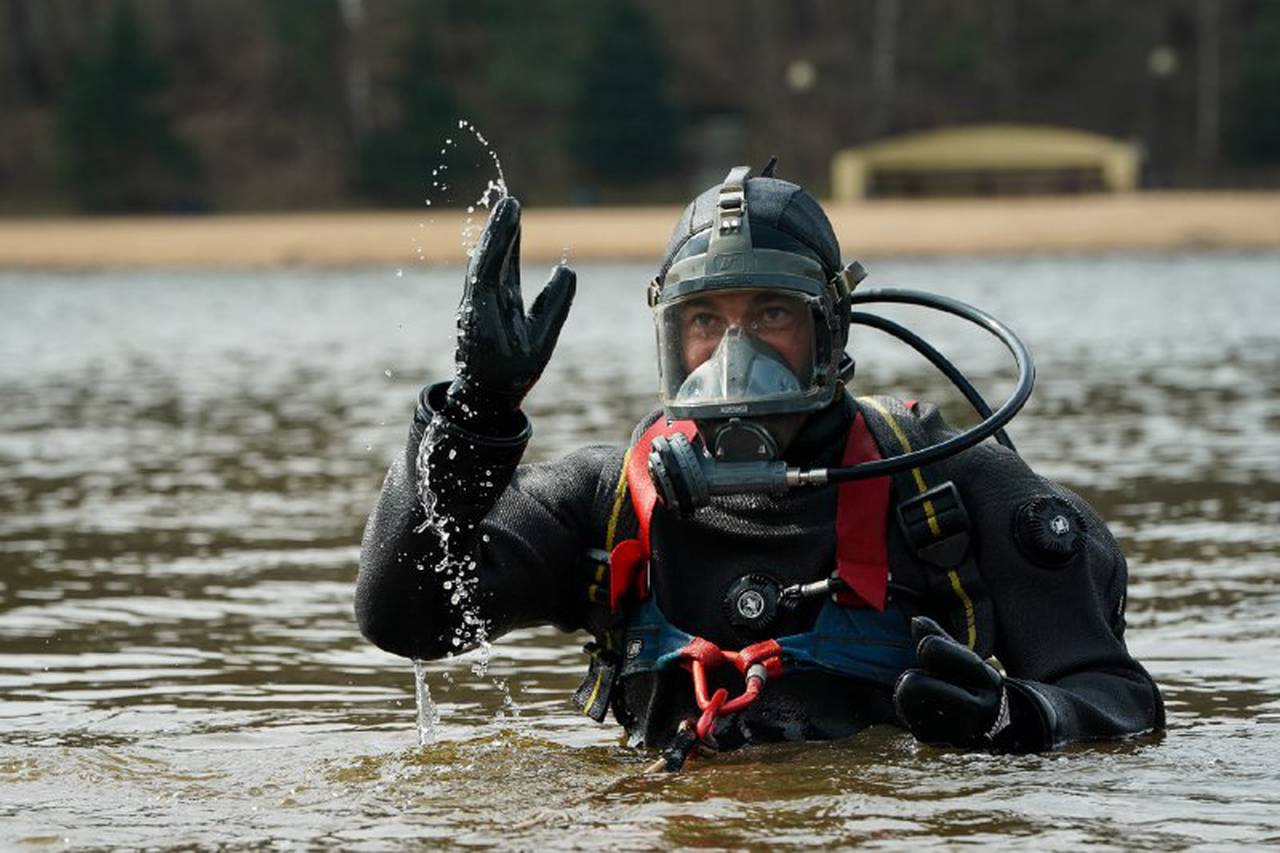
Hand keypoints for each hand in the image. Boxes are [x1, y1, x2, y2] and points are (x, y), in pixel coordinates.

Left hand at [448, 196, 575, 416]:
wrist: (483, 395)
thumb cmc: (511, 373)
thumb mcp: (539, 344)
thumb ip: (554, 306)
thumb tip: (567, 270)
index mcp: (485, 308)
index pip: (491, 262)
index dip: (502, 233)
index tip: (512, 207)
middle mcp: (477, 298)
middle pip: (487, 254)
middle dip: (500, 227)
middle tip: (511, 200)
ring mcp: (479, 299)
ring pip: (488, 260)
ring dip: (500, 235)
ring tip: (512, 209)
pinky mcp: (484, 303)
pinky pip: (492, 270)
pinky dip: (501, 250)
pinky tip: (511, 236)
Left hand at [894, 616, 1010, 747]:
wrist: (994, 726)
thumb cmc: (972, 682)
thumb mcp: (964, 658)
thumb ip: (940, 638)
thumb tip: (915, 621)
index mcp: (986, 678)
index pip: (932, 649)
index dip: (927, 648)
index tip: (935, 654)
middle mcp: (977, 709)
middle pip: (913, 684)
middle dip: (910, 677)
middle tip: (921, 679)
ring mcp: (956, 730)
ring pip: (904, 699)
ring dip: (905, 693)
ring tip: (924, 694)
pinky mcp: (937, 741)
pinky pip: (904, 716)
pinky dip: (907, 709)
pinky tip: (924, 710)